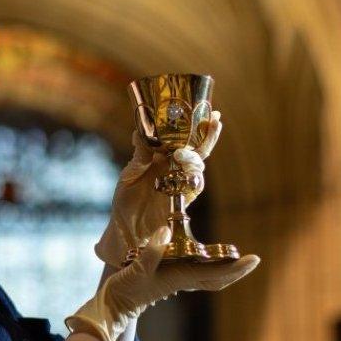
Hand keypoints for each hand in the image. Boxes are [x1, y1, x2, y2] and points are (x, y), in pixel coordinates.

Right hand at [68, 226, 258, 340]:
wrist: (112, 307)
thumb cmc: (124, 290)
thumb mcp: (136, 269)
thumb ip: (152, 252)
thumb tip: (165, 233)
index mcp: (180, 277)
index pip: (214, 273)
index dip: (235, 267)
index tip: (253, 259)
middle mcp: (182, 279)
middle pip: (217, 278)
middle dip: (235, 270)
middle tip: (253, 260)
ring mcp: (175, 280)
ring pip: (209, 277)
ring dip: (224, 270)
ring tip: (235, 258)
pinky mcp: (167, 278)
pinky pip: (196, 274)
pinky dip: (207, 267)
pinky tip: (205, 259)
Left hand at [95, 111, 222, 266]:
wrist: (125, 230)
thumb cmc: (126, 202)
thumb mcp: (129, 174)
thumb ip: (140, 154)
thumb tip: (140, 130)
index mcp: (162, 158)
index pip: (181, 138)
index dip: (194, 125)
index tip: (203, 110)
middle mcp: (175, 170)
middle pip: (197, 149)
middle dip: (208, 135)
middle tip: (215, 119)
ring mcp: (180, 185)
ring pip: (197, 166)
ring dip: (195, 157)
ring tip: (184, 152)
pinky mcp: (183, 201)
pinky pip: (194, 186)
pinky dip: (193, 176)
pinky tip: (188, 168)